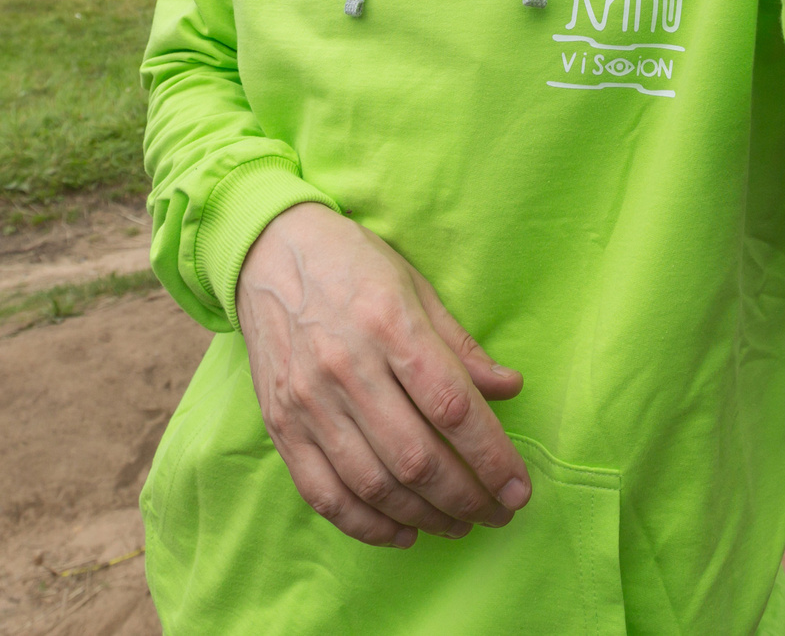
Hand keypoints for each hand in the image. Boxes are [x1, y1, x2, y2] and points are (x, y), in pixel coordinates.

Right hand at [235, 202, 532, 547]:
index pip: (451, 407)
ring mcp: (307, 402)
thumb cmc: (351, 263)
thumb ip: (459, 345)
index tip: (519, 487)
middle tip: (499, 512)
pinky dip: (367, 525)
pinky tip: (403, 532)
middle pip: (416, 457)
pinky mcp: (280, 425)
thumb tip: (510, 389)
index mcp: (389, 325)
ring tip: (460, 524)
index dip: (491, 456)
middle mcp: (345, 368)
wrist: (266, 251)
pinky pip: (324, 494)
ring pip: (374, 484)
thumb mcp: (415, 285)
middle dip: (467, 497)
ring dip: (425, 517)